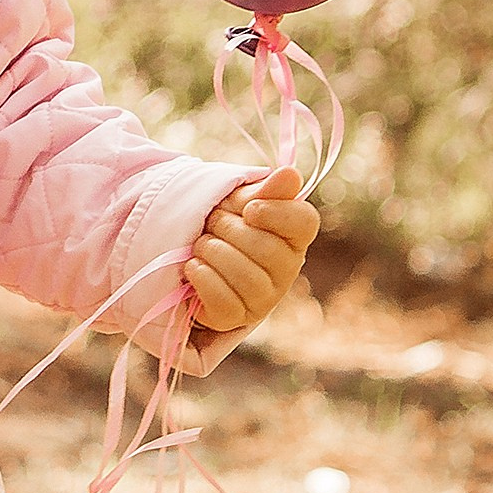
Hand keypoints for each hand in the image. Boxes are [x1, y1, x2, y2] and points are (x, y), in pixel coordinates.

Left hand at [181, 164, 318, 363]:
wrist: (188, 249)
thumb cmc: (223, 222)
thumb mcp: (242, 200)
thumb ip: (267, 190)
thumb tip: (290, 174)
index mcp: (293, 236)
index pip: (304, 222)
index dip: (276, 213)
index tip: (250, 208)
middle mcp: (286, 270)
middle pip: (267, 249)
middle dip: (228, 229)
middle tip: (212, 222)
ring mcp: (263, 298)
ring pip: (245, 277)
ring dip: (212, 252)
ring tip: (201, 245)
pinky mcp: (235, 318)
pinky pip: (224, 302)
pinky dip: (202, 278)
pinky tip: (193, 266)